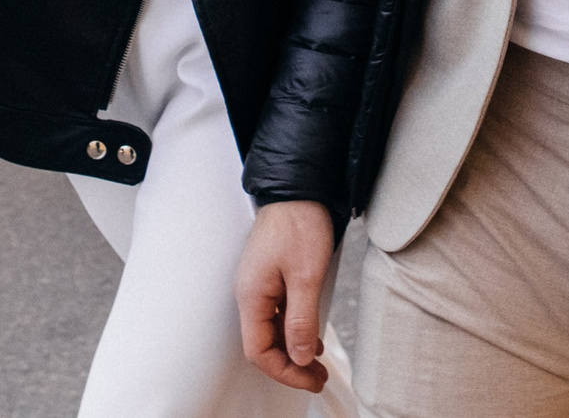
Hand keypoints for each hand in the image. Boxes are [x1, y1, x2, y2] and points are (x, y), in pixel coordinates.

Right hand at [235, 200, 336, 392]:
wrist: (299, 188)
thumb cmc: (299, 223)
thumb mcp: (306, 276)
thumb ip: (301, 320)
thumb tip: (299, 357)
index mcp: (251, 296)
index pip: (259, 351)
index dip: (284, 371)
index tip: (311, 378)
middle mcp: (250, 294)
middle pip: (263, 344)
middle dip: (290, 365)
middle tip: (319, 376)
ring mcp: (259, 286)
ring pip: (271, 331)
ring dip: (293, 349)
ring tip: (319, 362)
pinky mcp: (270, 278)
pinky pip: (277, 314)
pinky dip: (294, 330)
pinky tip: (311, 336)